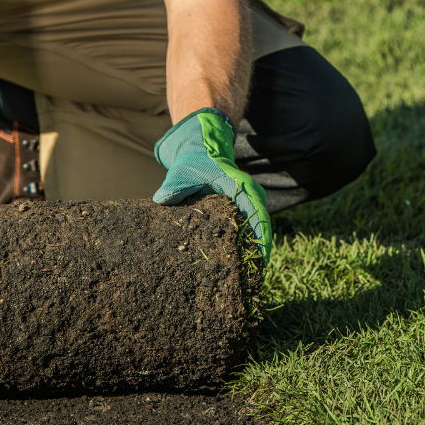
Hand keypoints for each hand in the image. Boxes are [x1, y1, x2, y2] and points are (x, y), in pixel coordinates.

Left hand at [152, 108, 271, 263]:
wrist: (201, 149)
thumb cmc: (195, 161)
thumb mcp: (183, 173)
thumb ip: (174, 187)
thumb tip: (161, 200)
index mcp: (241, 186)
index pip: (257, 212)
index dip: (262, 235)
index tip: (264, 258)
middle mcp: (249, 196)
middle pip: (261, 225)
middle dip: (260, 249)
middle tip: (254, 275)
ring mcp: (246, 202)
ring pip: (256, 227)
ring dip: (253, 247)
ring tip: (249, 273)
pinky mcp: (240, 209)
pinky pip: (247, 226)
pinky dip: (245, 242)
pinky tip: (236, 260)